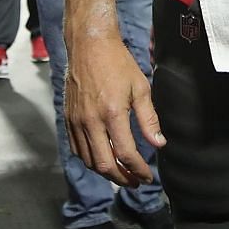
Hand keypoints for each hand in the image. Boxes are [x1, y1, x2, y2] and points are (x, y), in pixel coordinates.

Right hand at [64, 28, 164, 185]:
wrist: (89, 46)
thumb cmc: (118, 63)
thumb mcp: (141, 88)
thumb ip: (149, 119)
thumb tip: (159, 143)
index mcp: (112, 113)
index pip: (126, 154)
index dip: (138, 170)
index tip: (147, 176)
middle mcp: (91, 121)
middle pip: (105, 164)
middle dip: (122, 178)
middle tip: (135, 182)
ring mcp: (77, 121)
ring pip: (89, 160)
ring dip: (106, 172)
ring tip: (121, 174)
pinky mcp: (68, 118)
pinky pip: (76, 149)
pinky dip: (89, 160)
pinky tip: (102, 159)